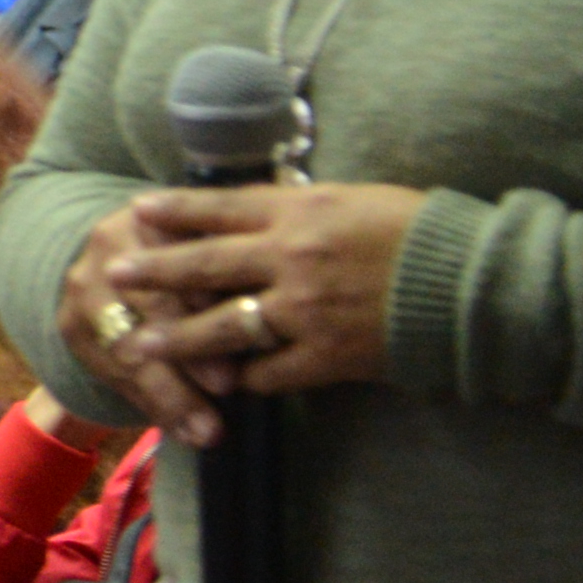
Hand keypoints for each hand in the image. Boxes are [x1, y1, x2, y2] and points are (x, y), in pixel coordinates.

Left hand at [57, 180, 425, 451]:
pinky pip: (268, 372)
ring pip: (222, 326)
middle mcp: (290, 257)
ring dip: (177, 338)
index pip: (221, 205)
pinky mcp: (324, 355)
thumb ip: (305, 207)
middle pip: (205, 263)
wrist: (467, 283)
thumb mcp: (356, 198)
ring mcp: (303, 309)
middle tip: (115, 273)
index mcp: (300, 209)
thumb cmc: (421, 231)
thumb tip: (267, 204)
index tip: (140, 209)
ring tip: (141, 345)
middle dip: (155, 271)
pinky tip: (223, 385)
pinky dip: (245, 379)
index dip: (177, 209)